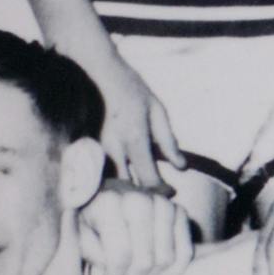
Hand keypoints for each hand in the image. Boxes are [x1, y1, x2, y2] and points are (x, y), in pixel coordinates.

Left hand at [76, 181, 192, 274]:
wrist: (109, 192)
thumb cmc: (90, 219)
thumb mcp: (79, 236)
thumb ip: (96, 256)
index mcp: (111, 203)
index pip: (121, 254)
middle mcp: (142, 200)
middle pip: (145, 259)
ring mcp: (164, 204)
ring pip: (165, 258)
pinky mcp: (180, 212)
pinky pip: (185, 252)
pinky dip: (174, 271)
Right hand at [93, 51, 184, 192]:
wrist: (101, 76)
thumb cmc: (133, 92)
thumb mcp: (158, 112)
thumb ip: (169, 141)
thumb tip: (181, 166)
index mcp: (135, 139)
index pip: (148, 177)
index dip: (161, 191)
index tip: (170, 193)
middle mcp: (114, 148)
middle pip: (129, 186)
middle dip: (143, 196)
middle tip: (157, 198)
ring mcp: (99, 150)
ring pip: (112, 183)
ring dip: (127, 192)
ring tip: (141, 194)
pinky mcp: (91, 148)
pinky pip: (102, 173)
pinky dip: (113, 182)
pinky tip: (124, 183)